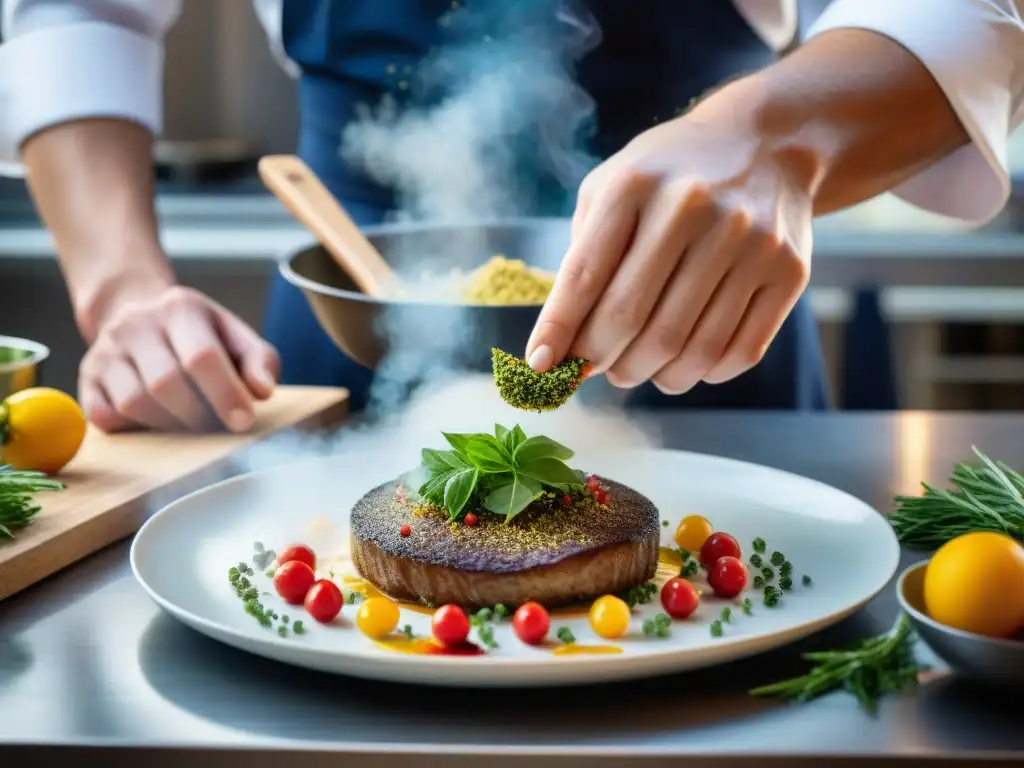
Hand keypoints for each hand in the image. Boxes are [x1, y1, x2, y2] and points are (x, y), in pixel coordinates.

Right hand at [78, 286, 279, 432]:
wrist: (139, 315)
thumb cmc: (199, 335)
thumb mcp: (235, 336)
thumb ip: (259, 360)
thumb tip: (262, 391)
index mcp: (180, 308)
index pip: (201, 356)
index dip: (225, 394)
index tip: (243, 421)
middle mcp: (136, 323)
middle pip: (166, 382)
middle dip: (198, 415)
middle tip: (217, 427)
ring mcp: (105, 350)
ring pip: (134, 402)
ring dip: (169, 425)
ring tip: (191, 423)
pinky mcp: (87, 377)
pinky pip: (106, 416)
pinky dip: (134, 428)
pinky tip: (156, 420)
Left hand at [526, 88, 814, 393]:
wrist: (767, 144)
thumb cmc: (668, 179)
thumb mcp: (612, 189)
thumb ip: (583, 258)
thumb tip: (560, 347)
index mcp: (635, 185)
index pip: (584, 276)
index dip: (558, 331)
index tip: (540, 366)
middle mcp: (694, 207)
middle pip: (632, 319)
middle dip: (601, 361)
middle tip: (594, 370)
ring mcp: (749, 240)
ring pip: (687, 347)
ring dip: (651, 375)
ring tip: (637, 370)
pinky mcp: (789, 270)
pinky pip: (739, 351)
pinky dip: (704, 373)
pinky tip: (687, 364)